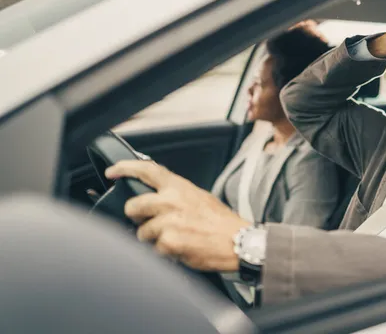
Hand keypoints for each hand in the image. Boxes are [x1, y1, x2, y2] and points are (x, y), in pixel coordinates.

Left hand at [105, 161, 250, 271]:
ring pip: (142, 232)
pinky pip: (154, 250)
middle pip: (133, 206)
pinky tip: (180, 249)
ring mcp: (169, 222)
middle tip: (145, 222)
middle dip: (135, 217)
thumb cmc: (221, 222)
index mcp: (179, 187)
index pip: (146, 170)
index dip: (125, 168)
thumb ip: (175, 195)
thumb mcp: (199, 197)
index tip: (112, 172)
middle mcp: (171, 201)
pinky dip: (165, 253)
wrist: (237, 241)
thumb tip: (155, 199)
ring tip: (174, 239)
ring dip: (153, 239)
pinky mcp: (169, 242)